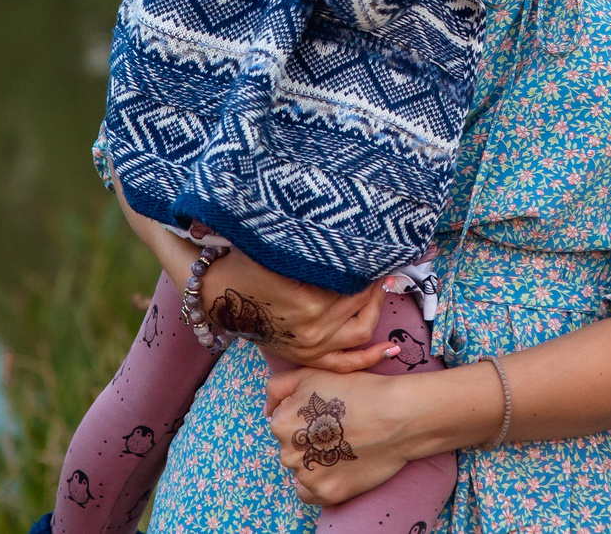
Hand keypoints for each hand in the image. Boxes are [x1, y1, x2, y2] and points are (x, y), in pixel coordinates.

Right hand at [200, 254, 394, 373]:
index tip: (378, 254)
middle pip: (362, 307)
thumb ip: (319, 254)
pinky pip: (345, 364)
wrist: (218, 292)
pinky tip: (391, 348)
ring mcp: (311, 348)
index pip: (356, 285)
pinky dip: (370, 358)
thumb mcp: (284, 253)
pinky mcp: (306, 356)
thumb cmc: (249, 264)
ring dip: (376, 311)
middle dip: (376, 286)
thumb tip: (356, 247)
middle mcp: (314, 330)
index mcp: (310, 303)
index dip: (370, 268)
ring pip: (361, 333)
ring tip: (381, 290)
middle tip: (381, 268)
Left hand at [264, 367, 423, 506]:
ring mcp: (307, 476)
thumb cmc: (358, 390)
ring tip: (344, 446)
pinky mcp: (327, 494)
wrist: (397, 415)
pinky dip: (321, 483)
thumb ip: (279, 386)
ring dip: (316, 462)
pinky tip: (338, 467)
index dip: (305, 418)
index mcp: (281, 423)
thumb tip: (267, 411)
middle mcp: (288, 452)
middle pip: (291, 449)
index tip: (327, 414)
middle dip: (309, 441)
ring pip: (302, 470)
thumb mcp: (313, 374)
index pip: (282, 425)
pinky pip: (309, 493)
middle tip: (338, 430)